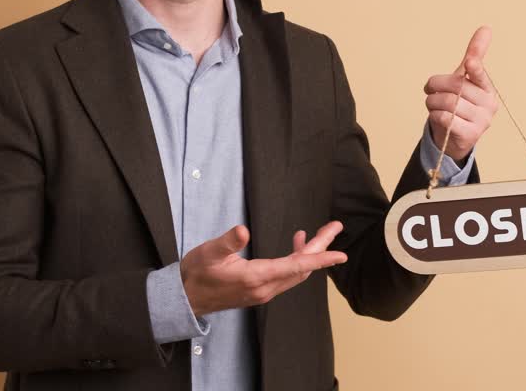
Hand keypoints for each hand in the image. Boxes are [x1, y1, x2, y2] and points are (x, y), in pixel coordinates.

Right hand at [180, 221, 346, 317]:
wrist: (185, 298)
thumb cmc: (196, 274)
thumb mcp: (209, 253)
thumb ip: (228, 242)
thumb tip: (243, 230)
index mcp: (256, 277)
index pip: (296, 267)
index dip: (320, 259)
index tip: (340, 255)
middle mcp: (265, 288)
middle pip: (302, 268)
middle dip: (320, 248)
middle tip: (334, 227)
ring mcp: (263, 292)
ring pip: (296, 273)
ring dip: (309, 254)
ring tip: (318, 233)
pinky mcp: (259, 291)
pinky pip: (286, 276)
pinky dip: (296, 260)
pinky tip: (295, 246)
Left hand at [423, 25, 497, 160]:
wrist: (455, 136)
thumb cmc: (460, 102)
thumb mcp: (465, 79)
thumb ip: (474, 56)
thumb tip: (486, 28)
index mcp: (488, 88)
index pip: (481, 75)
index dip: (474, 68)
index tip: (469, 62)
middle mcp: (489, 104)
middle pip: (456, 87)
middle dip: (436, 85)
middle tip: (430, 89)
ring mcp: (482, 121)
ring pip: (448, 103)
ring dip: (432, 102)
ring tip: (434, 104)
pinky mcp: (471, 135)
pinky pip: (446, 118)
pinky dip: (435, 115)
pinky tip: (438, 116)